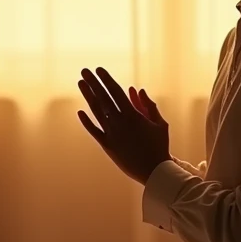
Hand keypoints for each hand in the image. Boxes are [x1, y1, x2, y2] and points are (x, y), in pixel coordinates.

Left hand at [77, 67, 170, 185]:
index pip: (116, 92)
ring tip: (81, 83)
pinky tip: (80, 112)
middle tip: (84, 71)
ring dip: (88, 96)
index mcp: (133, 115)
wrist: (154, 172)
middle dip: (93, 83)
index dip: (106, 80)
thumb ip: (148, 105)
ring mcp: (112, 134)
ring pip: (97, 111)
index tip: (98, 69)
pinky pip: (94, 131)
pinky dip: (87, 122)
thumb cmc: (160, 147)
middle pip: (103, 98)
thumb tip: (136, 89)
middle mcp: (120, 122)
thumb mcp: (160, 124)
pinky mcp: (107, 146)